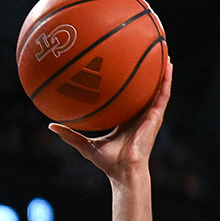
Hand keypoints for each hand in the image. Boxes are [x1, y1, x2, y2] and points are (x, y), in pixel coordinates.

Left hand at [48, 52, 171, 183]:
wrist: (124, 171)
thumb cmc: (107, 162)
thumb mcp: (85, 144)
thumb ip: (69, 134)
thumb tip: (50, 126)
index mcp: (125, 120)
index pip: (127, 98)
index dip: (126, 83)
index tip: (121, 66)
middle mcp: (139, 115)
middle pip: (144, 89)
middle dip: (145, 71)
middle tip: (145, 50)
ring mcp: (149, 115)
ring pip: (158, 88)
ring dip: (161, 70)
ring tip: (163, 49)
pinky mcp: (156, 117)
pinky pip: (163, 95)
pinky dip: (166, 80)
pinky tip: (168, 65)